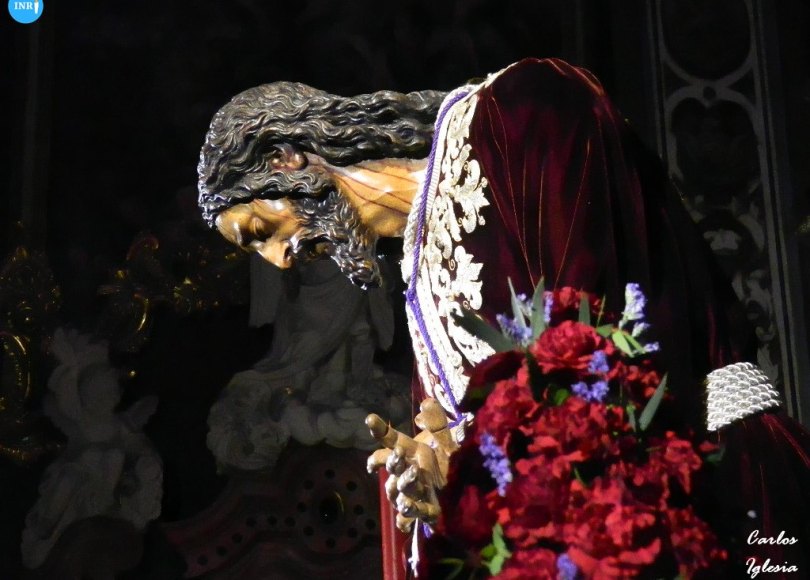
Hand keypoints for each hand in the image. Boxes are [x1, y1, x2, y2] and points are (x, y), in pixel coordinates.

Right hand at [366, 398, 457, 531]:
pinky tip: (408, 513)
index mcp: (409, 453)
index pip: (389, 441)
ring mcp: (410, 494)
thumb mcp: (446, 440)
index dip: (380, 430)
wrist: (463, 492)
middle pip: (391, 467)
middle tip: (400, 454)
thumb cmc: (447, 464)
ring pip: (396, 491)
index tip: (370, 419)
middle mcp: (404, 473)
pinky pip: (406, 518)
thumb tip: (426, 402)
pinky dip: (405, 516)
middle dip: (393, 461)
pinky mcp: (421, 512)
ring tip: (410, 479)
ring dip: (401, 486)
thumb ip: (437, 421)